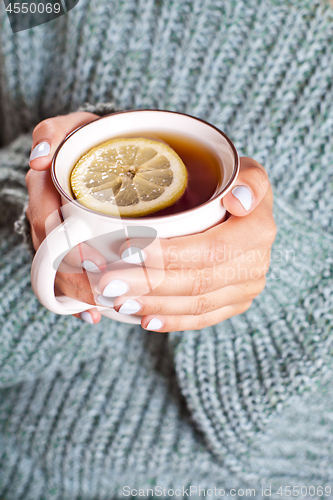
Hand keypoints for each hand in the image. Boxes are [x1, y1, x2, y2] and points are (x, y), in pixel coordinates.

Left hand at [26, 112, 275, 329]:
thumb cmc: (229, 185)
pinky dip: (173, 321)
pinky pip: (204, 318)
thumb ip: (249, 179)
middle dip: (150, 284)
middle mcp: (256, 264)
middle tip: (110, 283)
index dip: (168, 255)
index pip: (210, 250)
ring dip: (155, 305)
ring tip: (119, 301)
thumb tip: (239, 201)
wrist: (241, 209)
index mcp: (258, 230)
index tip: (127, 249)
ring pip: (198, 304)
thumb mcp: (241, 169)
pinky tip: (146, 320)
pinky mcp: (236, 303)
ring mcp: (246, 288)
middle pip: (198, 281)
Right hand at [26, 112, 104, 323]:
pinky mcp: (70, 245)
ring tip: (99, 309)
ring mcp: (56, 232)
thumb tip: (39, 160)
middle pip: (51, 253)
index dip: (64, 247)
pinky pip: (65, 274)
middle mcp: (46, 214)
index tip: (93, 265)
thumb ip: (53, 133)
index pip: (45, 221)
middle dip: (74, 279)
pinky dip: (76, 297)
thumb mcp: (75, 127)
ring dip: (75, 294)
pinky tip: (91, 314)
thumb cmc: (92, 139)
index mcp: (43, 189)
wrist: (108, 151)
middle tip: (101, 295)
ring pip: (57, 269)